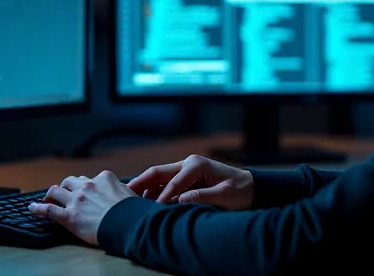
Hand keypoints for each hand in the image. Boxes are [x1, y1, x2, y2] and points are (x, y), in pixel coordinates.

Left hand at [28, 170, 136, 245]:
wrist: (128, 223)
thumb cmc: (132, 211)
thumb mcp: (130, 193)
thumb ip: (122, 190)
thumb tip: (126, 192)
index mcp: (103, 178)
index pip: (90, 178)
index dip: (86, 184)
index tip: (86, 189)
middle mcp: (88, 186)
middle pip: (70, 181)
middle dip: (66, 185)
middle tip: (65, 191)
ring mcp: (76, 200)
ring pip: (57, 191)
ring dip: (52, 193)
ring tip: (48, 197)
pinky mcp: (69, 215)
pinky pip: (49, 209)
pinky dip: (38, 208)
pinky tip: (32, 208)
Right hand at [128, 154, 254, 209]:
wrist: (251, 187)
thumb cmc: (240, 191)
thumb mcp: (226, 196)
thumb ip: (203, 197)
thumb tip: (179, 200)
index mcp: (197, 165)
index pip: (173, 182)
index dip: (162, 197)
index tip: (153, 211)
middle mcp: (188, 163)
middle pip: (157, 172)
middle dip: (140, 183)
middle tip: (122, 193)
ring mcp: (186, 168)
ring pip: (158, 176)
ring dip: (144, 187)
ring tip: (130, 199)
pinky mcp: (186, 176)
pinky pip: (165, 181)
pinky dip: (153, 189)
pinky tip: (145, 200)